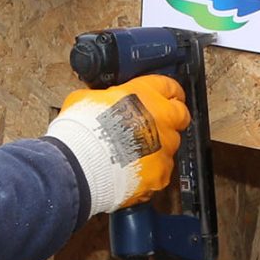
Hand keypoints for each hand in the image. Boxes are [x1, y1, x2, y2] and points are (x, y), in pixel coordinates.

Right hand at [42, 74, 190, 214]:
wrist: (79, 163)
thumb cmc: (81, 130)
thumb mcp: (87, 99)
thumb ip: (106, 99)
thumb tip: (105, 102)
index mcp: (144, 94)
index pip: (169, 86)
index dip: (168, 92)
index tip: (167, 97)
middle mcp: (161, 118)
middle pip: (180, 115)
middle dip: (170, 120)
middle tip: (154, 127)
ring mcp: (164, 147)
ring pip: (171, 146)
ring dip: (157, 149)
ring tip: (134, 156)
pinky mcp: (161, 173)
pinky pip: (161, 172)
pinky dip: (149, 173)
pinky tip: (131, 173)